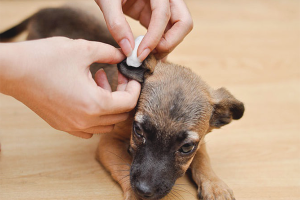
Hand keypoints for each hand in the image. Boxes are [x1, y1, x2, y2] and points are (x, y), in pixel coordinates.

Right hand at [0, 37, 140, 138]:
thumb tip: (123, 55)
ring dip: (110, 105)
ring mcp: (73, 126)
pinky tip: (88, 96)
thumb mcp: (83, 49)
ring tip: (99, 82)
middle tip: (117, 77)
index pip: (129, 103)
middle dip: (124, 95)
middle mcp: (86, 120)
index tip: (130, 75)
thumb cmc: (45, 59)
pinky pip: (89, 128)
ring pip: (106, 124)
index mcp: (94, 104)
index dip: (135, 87)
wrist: (13, 70)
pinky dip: (96, 115)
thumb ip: (109, 53)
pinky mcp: (62, 125)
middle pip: (120, 116)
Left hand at [96, 0, 192, 59]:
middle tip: (151, 56)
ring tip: (146, 57)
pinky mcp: (155, 16)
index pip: (163, 15)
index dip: (154, 38)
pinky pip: (165, 33)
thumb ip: (116, 23)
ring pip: (177, 30)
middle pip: (183, 23)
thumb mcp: (107, 1)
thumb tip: (129, 50)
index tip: (140, 55)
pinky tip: (147, 55)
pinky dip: (158, 46)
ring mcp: (163, 8)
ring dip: (165, 47)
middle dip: (169, 43)